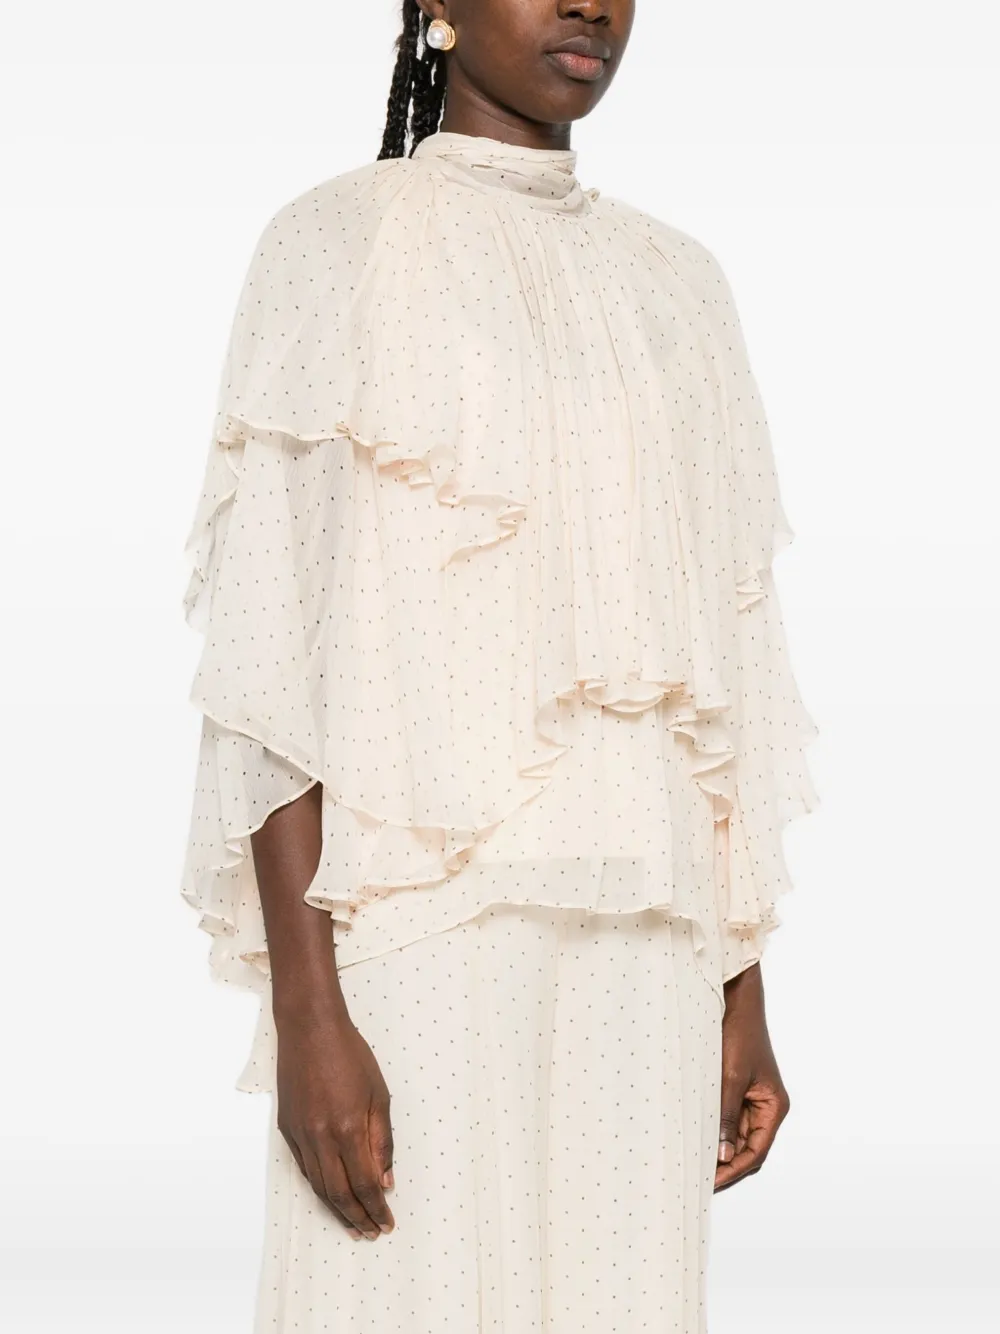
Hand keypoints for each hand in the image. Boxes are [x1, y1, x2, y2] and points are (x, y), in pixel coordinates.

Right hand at [274, 998, 394, 1239]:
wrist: (309, 1028)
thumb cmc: (349, 1054)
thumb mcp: (378, 1094)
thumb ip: (382, 1140)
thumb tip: (386, 1179)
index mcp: (347, 1127)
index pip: (365, 1183)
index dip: (376, 1207)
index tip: (386, 1222)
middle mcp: (320, 1137)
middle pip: (339, 1193)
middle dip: (357, 1217)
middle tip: (371, 1232)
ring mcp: (300, 1134)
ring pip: (318, 1185)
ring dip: (337, 1209)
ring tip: (353, 1223)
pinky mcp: (286, 1128)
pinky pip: (304, 1168)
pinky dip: (319, 1186)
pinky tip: (331, 1194)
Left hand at [714, 961, 789, 1191]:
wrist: (735, 1001)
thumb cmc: (740, 1034)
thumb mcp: (731, 1077)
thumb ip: (726, 1116)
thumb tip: (723, 1155)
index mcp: (774, 1107)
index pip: (756, 1151)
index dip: (734, 1170)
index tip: (712, 1182)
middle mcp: (766, 1107)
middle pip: (747, 1148)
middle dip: (726, 1165)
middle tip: (699, 1180)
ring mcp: (751, 1099)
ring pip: (735, 1136)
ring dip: (718, 1149)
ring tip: (694, 1163)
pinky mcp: (736, 1090)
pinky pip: (726, 1119)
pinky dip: (713, 1131)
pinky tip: (695, 1138)